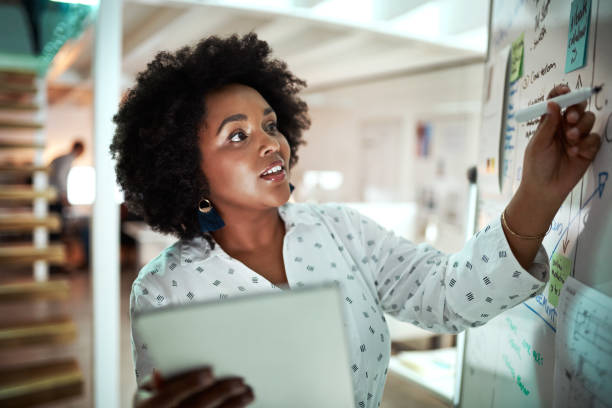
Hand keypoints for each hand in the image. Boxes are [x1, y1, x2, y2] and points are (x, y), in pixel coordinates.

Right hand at [134, 367, 253, 407]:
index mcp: (147, 407)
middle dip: (219, 393)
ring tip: (248, 392)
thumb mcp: (149, 388)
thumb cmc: (154, 397)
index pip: (168, 396)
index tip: (210, 371)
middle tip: (240, 381)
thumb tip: (172, 367)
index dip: (189, 384)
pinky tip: (242, 404)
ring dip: (232, 406)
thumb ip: (164, 378)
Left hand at [521, 84, 601, 205]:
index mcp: (550, 122)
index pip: (557, 102)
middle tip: (569, 119)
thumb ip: (547, 124)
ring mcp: (577, 137)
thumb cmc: (536, 166)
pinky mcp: (588, 149)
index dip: (561, 93)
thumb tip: (552, 103)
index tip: (564, 91)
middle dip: (576, 109)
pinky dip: (586, 143)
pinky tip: (575, 153)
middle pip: (578, 106)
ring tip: (570, 140)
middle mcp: (564, 127)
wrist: (545, 188)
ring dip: (581, 127)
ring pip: (589, 120)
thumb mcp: (538, 144)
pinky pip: (594, 138)